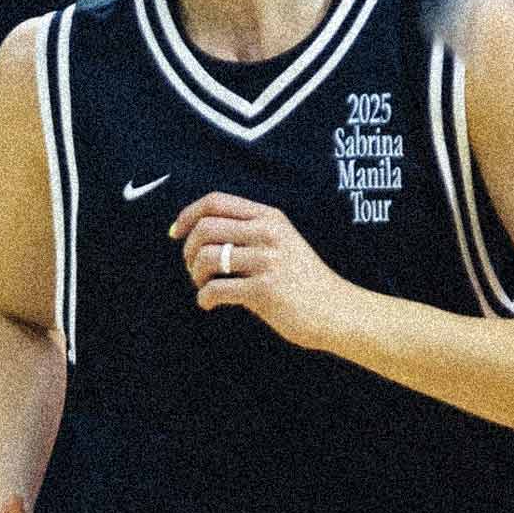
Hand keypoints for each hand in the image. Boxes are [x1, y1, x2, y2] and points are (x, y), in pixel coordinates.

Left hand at [170, 192, 357, 349]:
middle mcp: (268, 233)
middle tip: (194, 270)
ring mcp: (267, 261)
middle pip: (205, 228)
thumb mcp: (282, 242)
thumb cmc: (304, 281)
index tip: (176, 234)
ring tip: (205, 287)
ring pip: (206, 258)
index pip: (216, 201)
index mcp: (269, 217)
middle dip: (188, 251)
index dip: (188, 215)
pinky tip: (210, 304)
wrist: (337, 311)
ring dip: (196, 276)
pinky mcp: (265, 291)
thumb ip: (250, 232)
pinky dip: (204, 299)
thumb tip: (200, 234)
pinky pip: (216, 290)